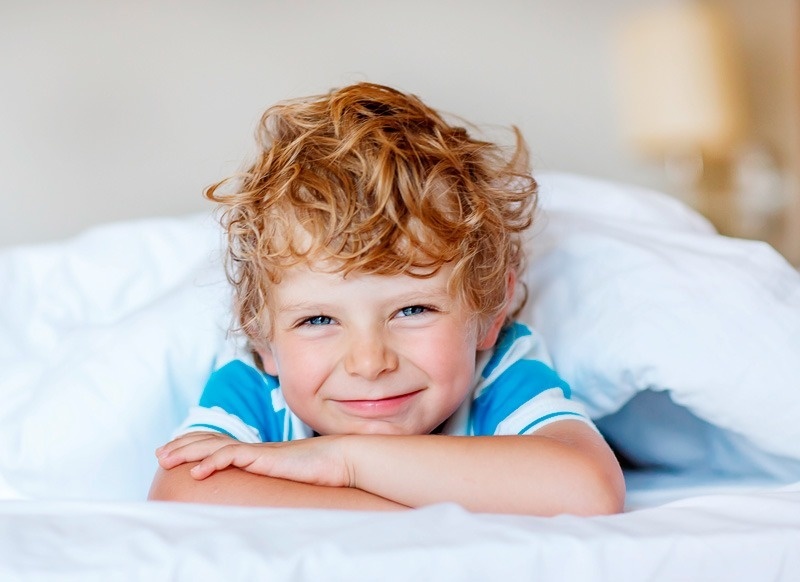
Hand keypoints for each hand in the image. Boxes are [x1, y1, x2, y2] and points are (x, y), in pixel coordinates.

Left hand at [157, 432, 352, 487]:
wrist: (341, 459)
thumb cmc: (320, 470)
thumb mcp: (289, 477)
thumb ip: (273, 480)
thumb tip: (264, 492)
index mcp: (256, 453)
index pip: (219, 444)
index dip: (196, 446)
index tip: (175, 454)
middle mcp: (253, 449)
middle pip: (210, 441)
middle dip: (183, 446)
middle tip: (160, 455)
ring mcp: (258, 452)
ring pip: (214, 446)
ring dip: (187, 452)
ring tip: (166, 459)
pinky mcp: (265, 458)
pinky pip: (233, 456)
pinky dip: (212, 462)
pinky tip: (196, 472)